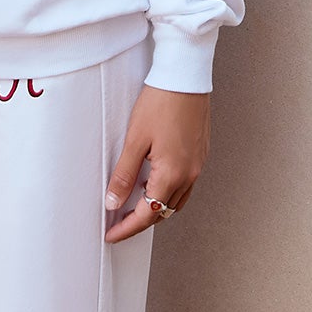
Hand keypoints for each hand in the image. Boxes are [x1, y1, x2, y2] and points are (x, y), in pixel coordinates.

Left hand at [103, 85, 210, 242]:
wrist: (185, 76)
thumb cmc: (160, 102)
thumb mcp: (135, 139)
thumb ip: (124, 174)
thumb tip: (113, 202)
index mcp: (172, 175)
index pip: (147, 215)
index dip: (127, 228)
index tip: (111, 235)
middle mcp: (189, 175)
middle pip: (163, 212)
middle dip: (141, 221)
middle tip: (118, 223)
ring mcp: (197, 165)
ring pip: (176, 201)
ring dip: (156, 208)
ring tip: (133, 205)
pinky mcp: (200, 154)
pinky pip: (184, 185)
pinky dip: (167, 192)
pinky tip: (154, 182)